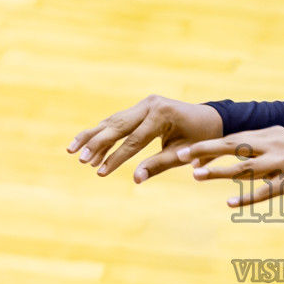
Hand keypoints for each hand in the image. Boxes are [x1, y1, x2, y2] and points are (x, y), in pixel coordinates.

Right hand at [67, 96, 223, 179]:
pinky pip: (117, 121)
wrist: (211, 119)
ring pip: (113, 121)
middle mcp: (150, 105)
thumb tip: (136, 180)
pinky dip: (101, 132)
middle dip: (96, 144)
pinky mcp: (140, 107)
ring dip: (92, 136)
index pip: (134, 140)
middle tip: (79, 159)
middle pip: (117, 126)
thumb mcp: (182, 154)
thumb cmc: (200, 139)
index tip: (100, 172)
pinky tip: (84, 143)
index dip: (116, 158)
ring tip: (72, 151)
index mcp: (162, 115)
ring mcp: (144, 104)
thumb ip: (159, 165)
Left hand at [176, 127, 283, 209]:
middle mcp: (278, 144)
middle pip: (234, 145)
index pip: (236, 137)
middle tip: (180, 156)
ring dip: (218, 172)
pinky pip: (264, 191)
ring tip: (196, 176)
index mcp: (275, 134)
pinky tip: (228, 203)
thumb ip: (266, 153)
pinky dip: (245, 198)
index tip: (188, 149)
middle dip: (205, 150)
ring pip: (244, 167)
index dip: (210, 145)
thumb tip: (241, 159)